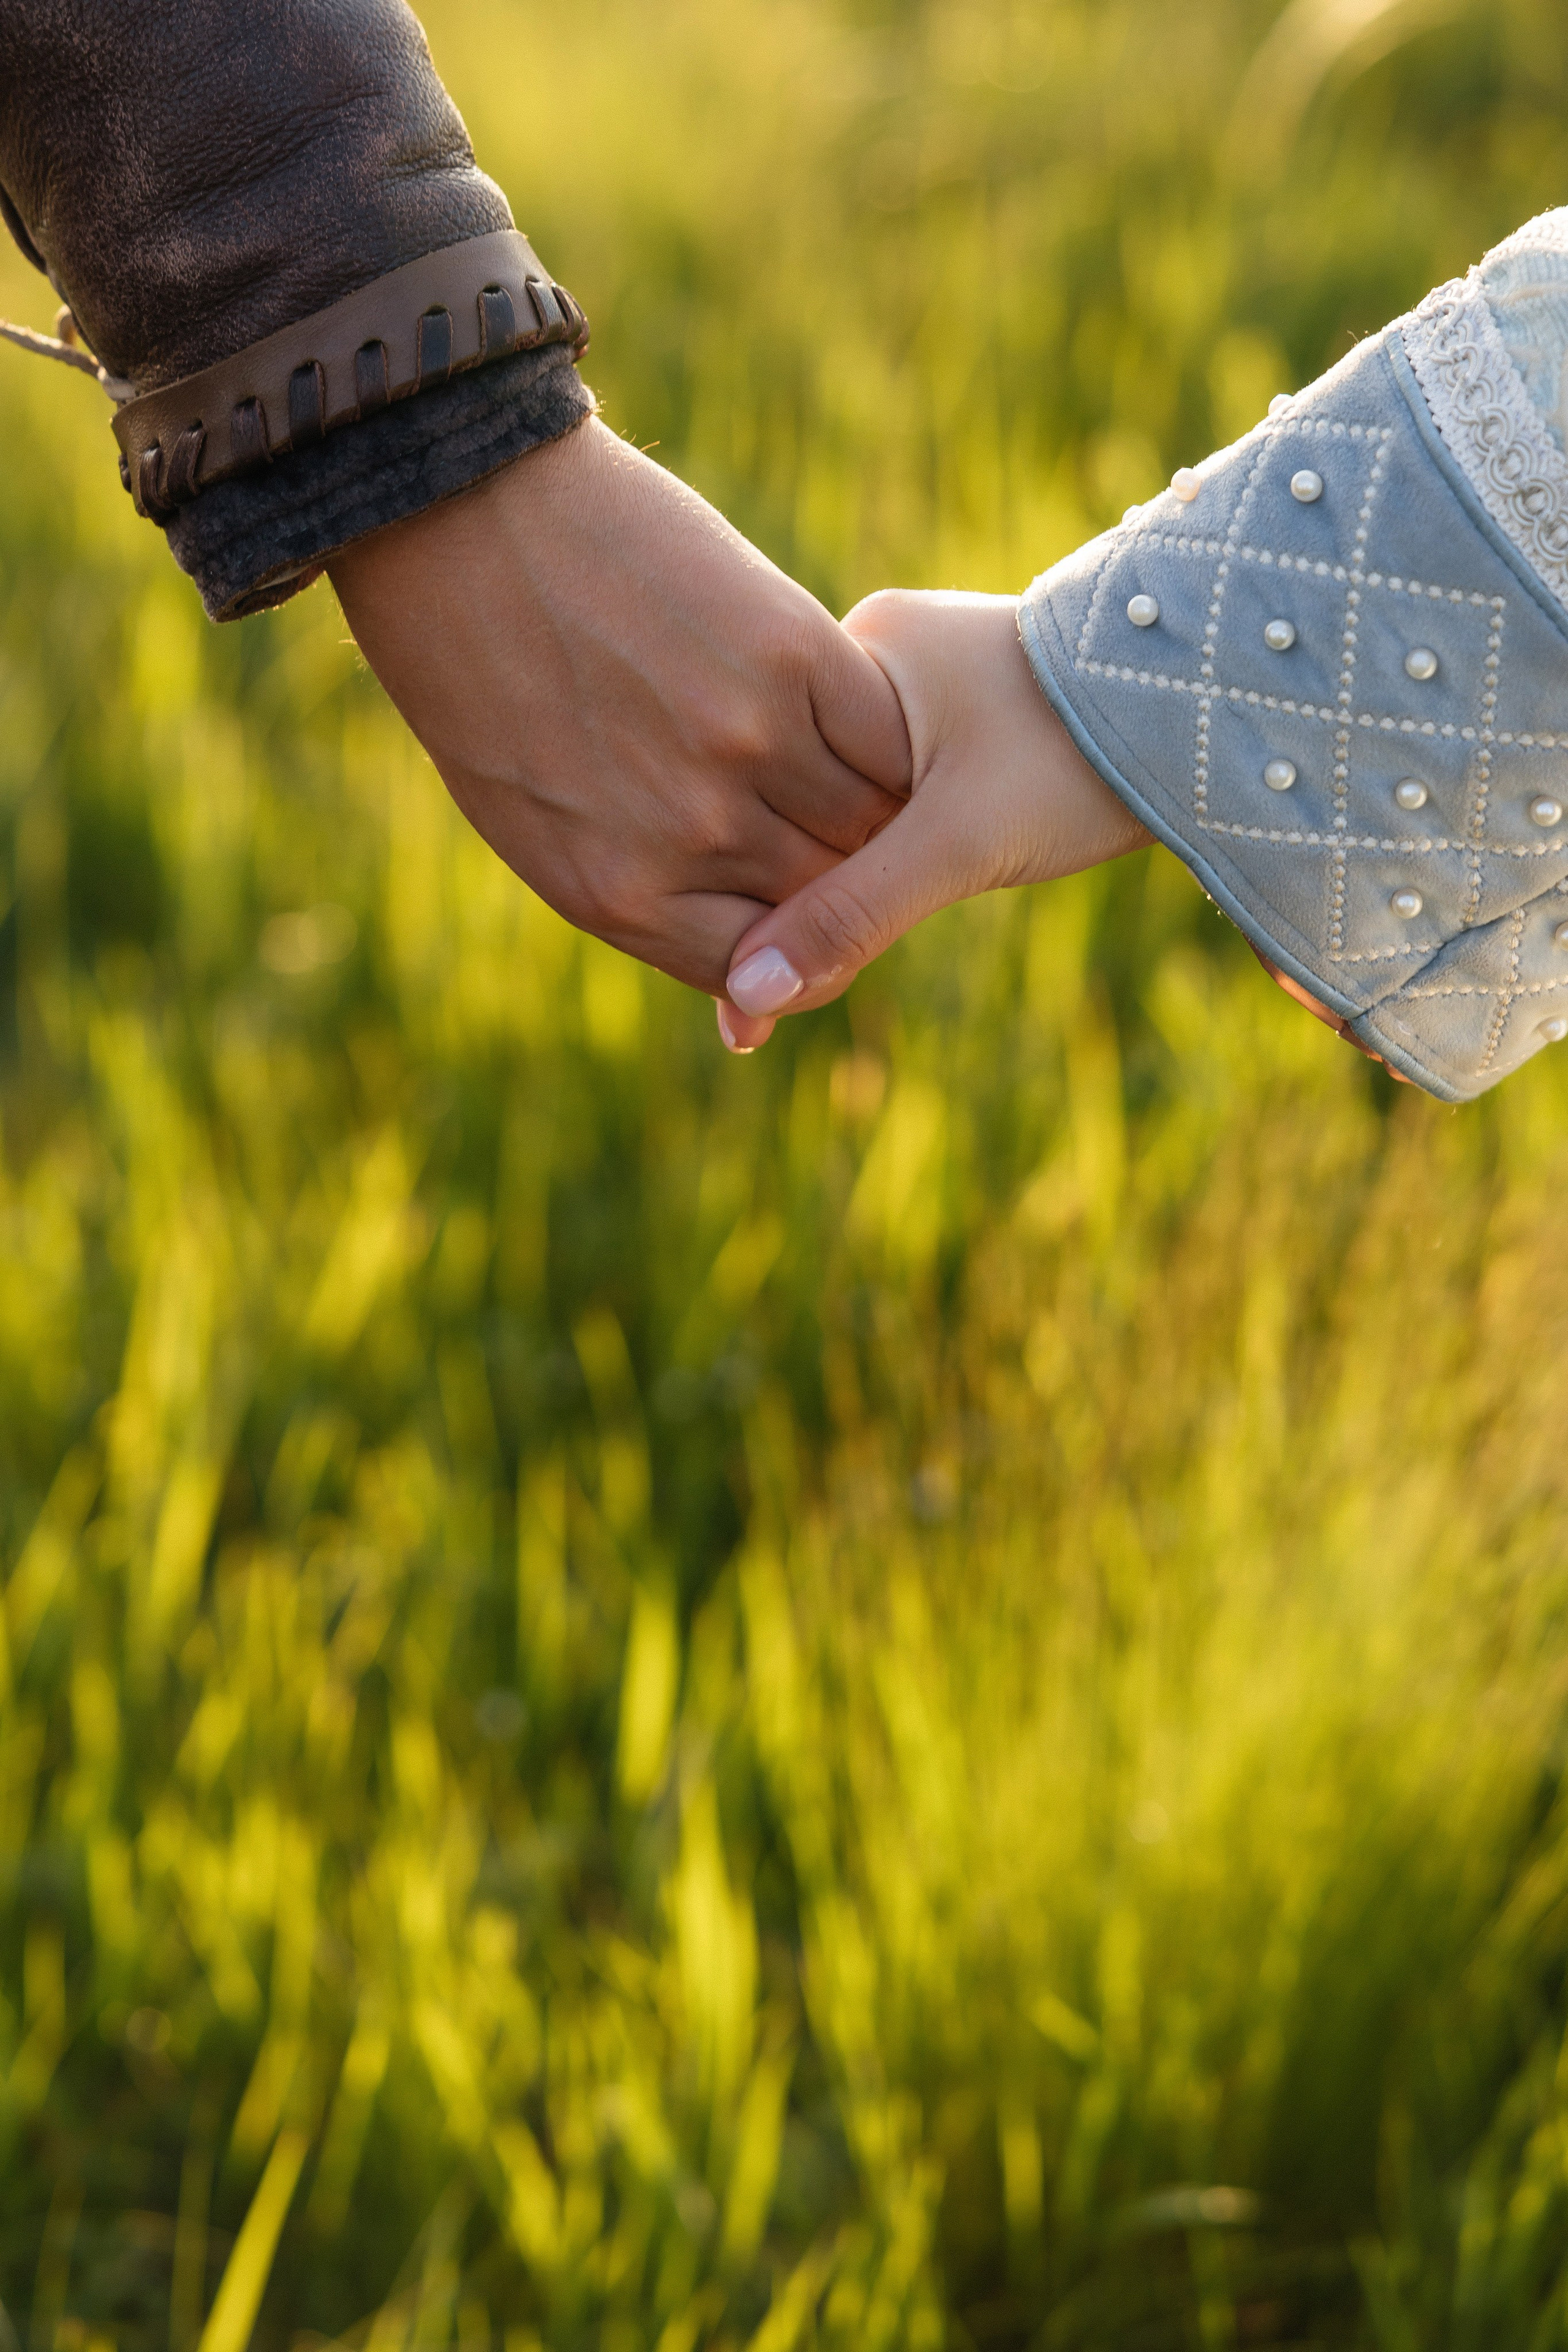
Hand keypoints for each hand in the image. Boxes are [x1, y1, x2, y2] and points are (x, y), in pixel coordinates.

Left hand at [328, 418, 911, 993]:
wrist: (456, 519)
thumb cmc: (481, 675)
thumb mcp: (536, 823)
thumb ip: (643, 901)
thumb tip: (746, 998)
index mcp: (619, 896)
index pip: (760, 967)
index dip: (796, 937)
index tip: (799, 891)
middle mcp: (690, 836)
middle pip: (824, 895)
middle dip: (836, 865)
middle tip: (828, 815)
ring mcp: (745, 745)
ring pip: (869, 818)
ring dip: (874, 801)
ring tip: (850, 761)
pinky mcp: (788, 653)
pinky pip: (884, 735)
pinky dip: (887, 736)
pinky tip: (856, 711)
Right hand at [716, 590, 1150, 1048]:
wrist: (1208, 706)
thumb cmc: (1084, 760)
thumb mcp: (959, 848)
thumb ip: (848, 917)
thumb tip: (742, 1005)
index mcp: (854, 645)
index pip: (759, 765)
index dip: (752, 867)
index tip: (748, 960)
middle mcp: (874, 646)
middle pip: (793, 790)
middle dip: (789, 878)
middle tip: (782, 982)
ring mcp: (914, 676)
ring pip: (837, 800)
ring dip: (834, 870)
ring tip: (840, 941)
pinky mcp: (957, 709)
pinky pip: (883, 793)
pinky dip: (878, 849)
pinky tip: (880, 901)